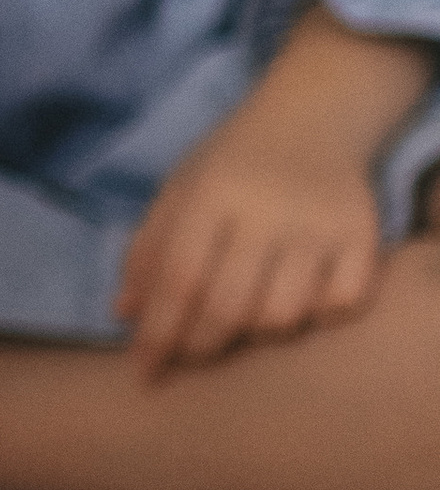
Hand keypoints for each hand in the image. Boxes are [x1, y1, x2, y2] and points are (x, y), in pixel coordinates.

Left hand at [115, 7, 431, 372]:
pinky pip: (340, 306)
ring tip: (245, 313)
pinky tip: (300, 297)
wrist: (313, 115)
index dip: (157, 336)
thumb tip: (124, 315)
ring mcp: (320, 225)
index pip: (179, 280)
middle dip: (200, 346)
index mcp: (212, 194)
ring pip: (284, 317)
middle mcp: (268, 210)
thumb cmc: (233, 160)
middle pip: (229, 308)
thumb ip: (148, 249)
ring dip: (256, 333)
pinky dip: (317, 315)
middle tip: (190, 352)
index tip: (143, 374)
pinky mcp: (365, 236)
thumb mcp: (179, 189)